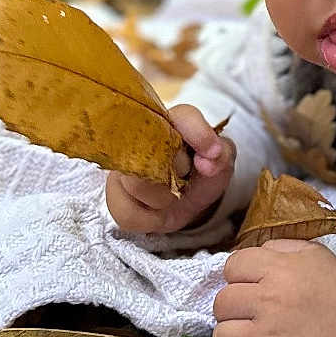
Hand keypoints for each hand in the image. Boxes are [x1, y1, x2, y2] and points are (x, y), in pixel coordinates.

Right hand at [105, 103, 235, 234]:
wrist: (188, 195)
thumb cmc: (203, 170)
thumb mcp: (222, 160)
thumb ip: (222, 155)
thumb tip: (209, 160)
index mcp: (173, 120)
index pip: (184, 116)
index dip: (198, 133)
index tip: (214, 153)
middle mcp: (139, 136)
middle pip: (152, 154)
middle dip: (176, 175)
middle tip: (185, 179)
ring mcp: (121, 166)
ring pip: (136, 185)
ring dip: (163, 199)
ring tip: (172, 194)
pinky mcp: (113, 194)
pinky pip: (128, 214)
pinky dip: (149, 220)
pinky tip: (157, 210)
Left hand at [212, 240, 335, 336]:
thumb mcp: (314, 255)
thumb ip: (277, 248)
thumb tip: (246, 258)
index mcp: (279, 270)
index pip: (231, 267)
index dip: (241, 276)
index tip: (255, 286)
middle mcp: (271, 301)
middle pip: (221, 302)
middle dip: (236, 307)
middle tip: (256, 314)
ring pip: (221, 336)